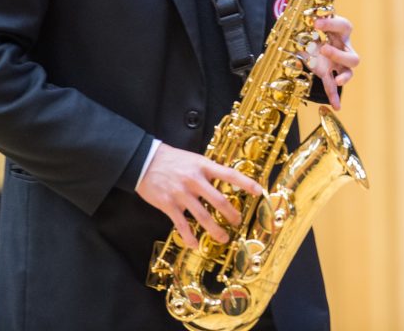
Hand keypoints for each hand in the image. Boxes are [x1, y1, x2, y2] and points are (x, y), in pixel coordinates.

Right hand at [137, 143, 262, 248]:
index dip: (246, 183)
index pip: (230, 174)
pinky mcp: (168, 205)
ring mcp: (181, 193)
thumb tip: (226, 179)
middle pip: (219, 200)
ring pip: (203, 216)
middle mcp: (195, 180)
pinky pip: (181, 225)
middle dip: (231, 214)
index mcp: (203, 166)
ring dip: (215, 230)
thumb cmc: (172, 159)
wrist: (145, 161)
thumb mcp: (194, 159)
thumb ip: (208, 170)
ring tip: (223, 238)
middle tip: (238, 221)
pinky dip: (189, 237)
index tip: (259, 192)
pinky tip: (195, 244)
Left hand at [306, 15, 358, 109]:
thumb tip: (291, 19)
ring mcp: (338, 64)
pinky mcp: (328, 73)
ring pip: (349, 72)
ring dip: (344, 76)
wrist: (308, 37)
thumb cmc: (312, 28)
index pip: (343, 26)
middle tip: (323, 49)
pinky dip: (334, 97)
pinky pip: (333, 87)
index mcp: (340, 32)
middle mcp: (344, 48)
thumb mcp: (308, 24)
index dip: (331, 24)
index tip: (315, 23)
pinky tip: (336, 106)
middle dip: (339, 55)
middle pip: (353, 56)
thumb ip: (303, 23)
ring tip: (337, 81)